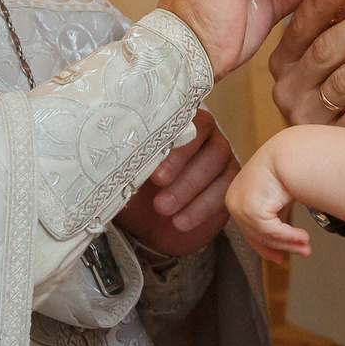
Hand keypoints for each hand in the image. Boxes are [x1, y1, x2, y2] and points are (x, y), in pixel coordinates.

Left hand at [112, 110, 234, 256]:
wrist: (151, 221)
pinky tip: (181, 221)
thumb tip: (115, 163)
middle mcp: (206, 135)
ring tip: (164, 209)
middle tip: (159, 191)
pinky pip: (225, 192)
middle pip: (206, 145)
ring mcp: (221, 158)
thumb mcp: (127, 176)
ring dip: (190, 189)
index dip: (173, 147)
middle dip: (182, 170)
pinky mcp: (229, 183)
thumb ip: (126, 165)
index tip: (154, 173)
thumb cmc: (138, 189)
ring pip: (218, 167)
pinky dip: (202, 208)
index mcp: (178, 124)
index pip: (185, 123)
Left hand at [226, 147, 311, 259]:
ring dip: (289, 242)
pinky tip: (304, 237)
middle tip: (304, 251)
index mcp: (236, 198)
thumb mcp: (277, 199)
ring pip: (265, 235)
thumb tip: (281, 245)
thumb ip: (274, 219)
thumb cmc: (286, 170)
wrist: (291, 153)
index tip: (280, 258)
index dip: (265, 247)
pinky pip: (271, 231)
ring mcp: (239, 205)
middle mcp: (233, 202)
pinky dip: (289, 237)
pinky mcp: (250, 208)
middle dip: (283, 246)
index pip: (249, 230)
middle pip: (257, 235)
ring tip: (307, 245)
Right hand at [267, 0, 344, 129]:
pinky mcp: (332, 142)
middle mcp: (289, 89)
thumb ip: (328, 16)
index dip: (320, 3)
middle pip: (324, 52)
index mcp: (283, 62)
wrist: (327, 154)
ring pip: (343, 83)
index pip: (300, 27)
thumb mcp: (323, 51)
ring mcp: (308, 118)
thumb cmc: (332, 83)